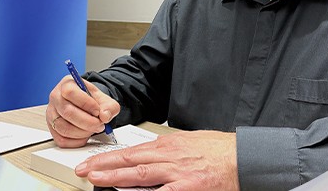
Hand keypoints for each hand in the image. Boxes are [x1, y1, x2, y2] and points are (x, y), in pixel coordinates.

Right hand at [46, 75, 120, 147]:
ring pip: (64, 128)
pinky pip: (62, 139)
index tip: (97, 111)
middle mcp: (56, 98)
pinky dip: (77, 141)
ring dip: (82, 132)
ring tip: (93, 129)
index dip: (85, 104)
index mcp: (67, 84)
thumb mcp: (104, 99)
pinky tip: (85, 135)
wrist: (87, 105)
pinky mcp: (52, 128)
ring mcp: (51, 114)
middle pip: (67, 112)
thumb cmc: (92, 100)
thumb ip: (109, 106)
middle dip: (87, 122)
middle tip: (99, 124)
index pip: (70, 92)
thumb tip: (105, 116)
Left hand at [75, 130, 238, 190]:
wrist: (243, 157)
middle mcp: (168, 157)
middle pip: (130, 161)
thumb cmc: (219, 150)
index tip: (93, 162)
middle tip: (83, 169)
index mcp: (168, 145)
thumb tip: (149, 153)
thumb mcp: (188, 141)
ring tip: (95, 178)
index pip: (132, 151)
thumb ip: (168, 149)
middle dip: (104, 165)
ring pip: (139, 175)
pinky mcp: (188, 189)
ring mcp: (177, 174)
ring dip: (115, 178)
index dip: (110, 158)